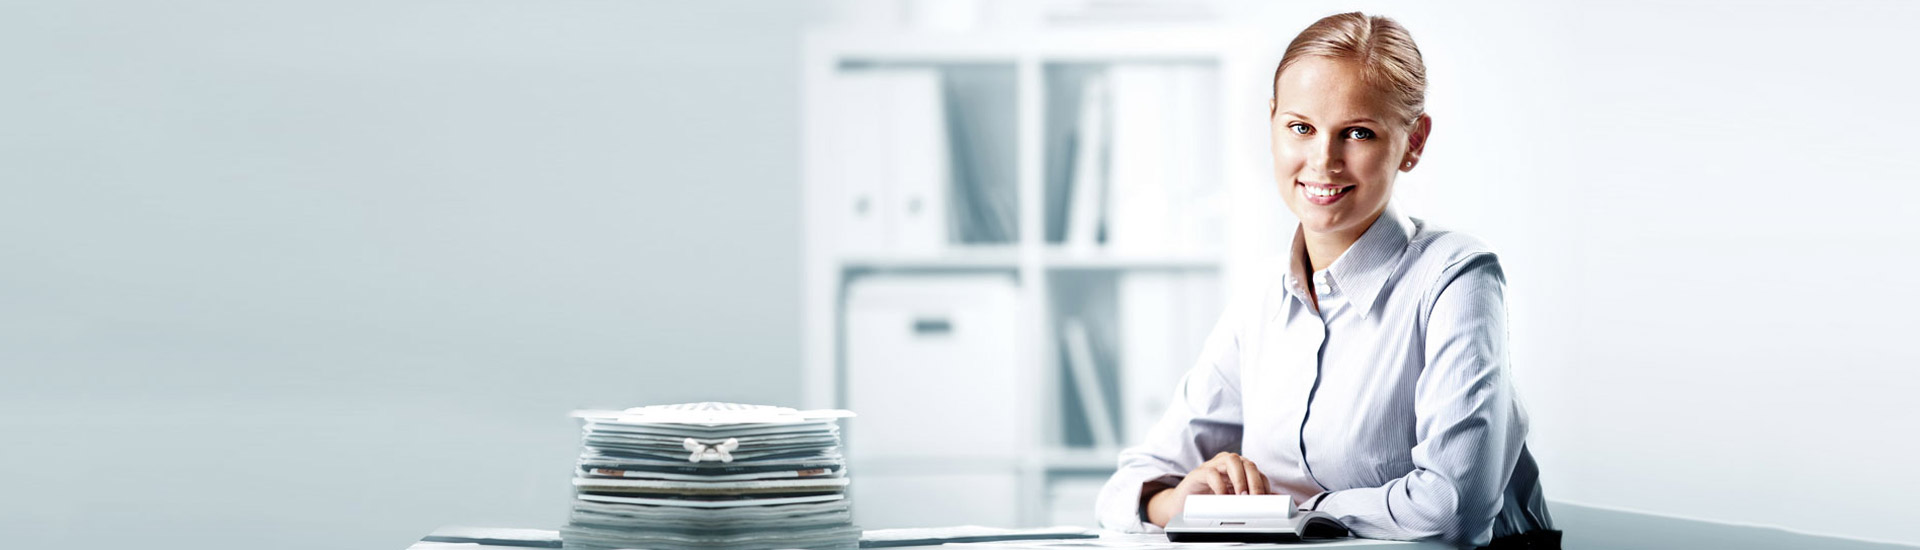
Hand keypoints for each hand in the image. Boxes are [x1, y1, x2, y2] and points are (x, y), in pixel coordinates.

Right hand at [1144, 452, 1271, 525]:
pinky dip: (1220, 485)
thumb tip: (1273, 501)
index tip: (1267, 501)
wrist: (1182, 504)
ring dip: (1240, 478)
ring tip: (1241, 496)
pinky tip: (1222, 497)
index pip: (1257, 472)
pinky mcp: (1198, 473)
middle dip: (1255, 482)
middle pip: (1247, 464)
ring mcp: (1212, 466)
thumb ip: (1249, 499)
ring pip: (1231, 460)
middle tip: (1256, 499)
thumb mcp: (1232, 501)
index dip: (1263, 485)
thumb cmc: (1208, 500)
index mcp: (1238, 469)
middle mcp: (1227, 464)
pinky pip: (1211, 473)